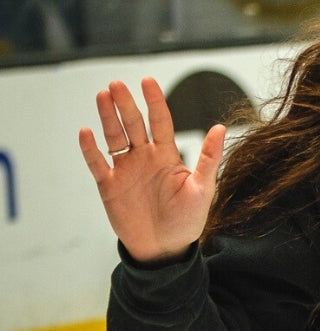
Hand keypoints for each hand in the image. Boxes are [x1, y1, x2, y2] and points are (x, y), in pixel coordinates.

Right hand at [80, 77, 224, 262]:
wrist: (166, 249)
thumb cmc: (188, 221)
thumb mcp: (203, 189)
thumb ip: (209, 159)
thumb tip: (221, 128)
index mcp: (167, 155)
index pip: (160, 122)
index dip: (154, 101)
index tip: (147, 81)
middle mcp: (144, 157)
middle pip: (132, 124)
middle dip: (125, 104)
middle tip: (117, 84)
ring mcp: (125, 170)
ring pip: (113, 137)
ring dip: (107, 117)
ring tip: (103, 96)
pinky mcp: (109, 185)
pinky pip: (97, 163)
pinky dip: (91, 149)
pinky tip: (87, 132)